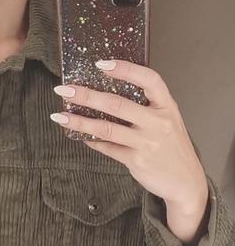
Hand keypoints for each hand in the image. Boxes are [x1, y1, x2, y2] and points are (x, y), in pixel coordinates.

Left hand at [50, 59, 208, 210]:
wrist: (185, 181)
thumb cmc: (172, 148)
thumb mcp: (168, 121)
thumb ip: (147, 107)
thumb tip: (110, 95)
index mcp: (167, 106)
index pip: (148, 79)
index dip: (125, 69)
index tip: (101, 64)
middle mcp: (157, 122)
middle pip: (117, 104)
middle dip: (87, 95)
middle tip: (65, 89)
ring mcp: (146, 142)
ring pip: (106, 128)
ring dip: (80, 121)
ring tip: (60, 115)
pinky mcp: (136, 161)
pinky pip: (108, 148)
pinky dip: (92, 142)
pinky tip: (80, 136)